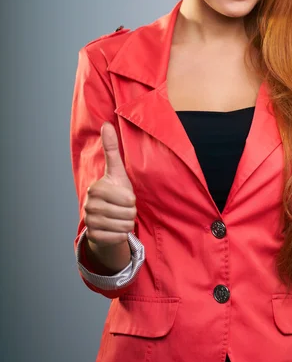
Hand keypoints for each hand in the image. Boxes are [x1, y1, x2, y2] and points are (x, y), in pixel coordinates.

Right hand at [83, 122, 136, 247]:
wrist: (106, 219)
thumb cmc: (115, 192)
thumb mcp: (116, 171)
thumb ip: (111, 149)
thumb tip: (106, 124)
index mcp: (96, 188)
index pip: (128, 199)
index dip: (131, 200)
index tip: (124, 197)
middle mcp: (89, 205)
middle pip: (127, 213)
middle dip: (130, 212)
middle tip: (122, 208)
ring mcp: (89, 221)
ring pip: (124, 226)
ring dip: (127, 223)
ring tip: (120, 217)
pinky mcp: (93, 236)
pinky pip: (118, 237)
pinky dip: (121, 235)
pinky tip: (115, 228)